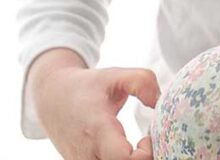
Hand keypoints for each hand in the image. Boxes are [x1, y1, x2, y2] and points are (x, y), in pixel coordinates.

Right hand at [34, 64, 158, 159]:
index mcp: (97, 129)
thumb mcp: (115, 75)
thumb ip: (142, 82)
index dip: (144, 154)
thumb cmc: (88, 87)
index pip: (123, 159)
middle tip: (147, 144)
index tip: (148, 137)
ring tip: (138, 149)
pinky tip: (128, 153)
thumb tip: (158, 101)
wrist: (53, 98)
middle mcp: (88, 154)